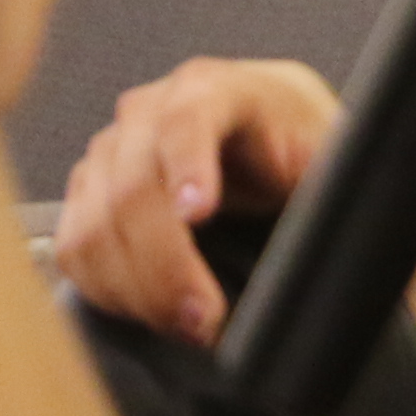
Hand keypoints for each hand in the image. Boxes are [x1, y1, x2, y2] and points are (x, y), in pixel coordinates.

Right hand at [56, 59, 347, 345]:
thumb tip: (325, 204)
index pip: (191, 116)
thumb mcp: (339, 164)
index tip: (199, 215)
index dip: (188, 165)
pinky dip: (109, 290)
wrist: (288, 171)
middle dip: (166, 263)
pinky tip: (150, 311)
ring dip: (136, 288)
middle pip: (132, 182)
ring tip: (188, 326)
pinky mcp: (89, 195)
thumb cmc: (315, 165)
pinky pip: (75, 249)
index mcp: (221, 88)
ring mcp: (113, 152)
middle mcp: (153, 110)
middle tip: (204, 319)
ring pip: (95, 223)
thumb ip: (331, 176)